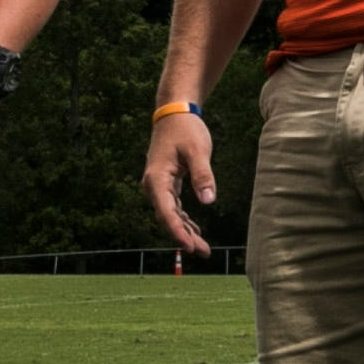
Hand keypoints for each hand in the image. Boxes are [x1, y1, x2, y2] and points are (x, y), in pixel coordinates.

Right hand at [145, 109, 219, 255]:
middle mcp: (154, 185)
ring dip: (185, 231)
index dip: (177, 231)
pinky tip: (196, 231)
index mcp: (157, 178)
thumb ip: (203, 175)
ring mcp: (159, 185)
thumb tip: (209, 200)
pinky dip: (184, 219)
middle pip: (168, 217)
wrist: (174, 111)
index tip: (188, 246)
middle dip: (184, 236)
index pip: (166, 211)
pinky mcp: (166, 183)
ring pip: (171, 215)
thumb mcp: (198, 150)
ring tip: (202, 248)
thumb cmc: (185, 128)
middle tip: (203, 252)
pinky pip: (173, 207)